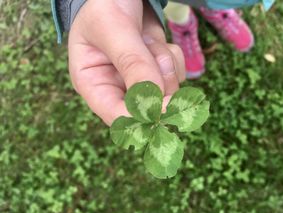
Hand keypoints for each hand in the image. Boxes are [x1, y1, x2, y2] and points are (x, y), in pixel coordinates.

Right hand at [68, 0, 185, 124]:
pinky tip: (154, 40)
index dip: (143, 117)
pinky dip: (173, 56)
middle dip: (157, 79)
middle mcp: (116, 88)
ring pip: (167, 90)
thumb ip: (132, 62)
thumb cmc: (104, 4)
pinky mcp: (156, 72)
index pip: (117, 116)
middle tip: (151, 49)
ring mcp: (139, 81)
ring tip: (146, 38)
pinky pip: (176, 75)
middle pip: (149, 107)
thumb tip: (154, 100)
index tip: (165, 107)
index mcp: (93, 84)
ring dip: (164, 62)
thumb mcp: (113, 29)